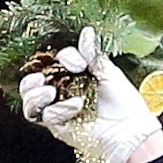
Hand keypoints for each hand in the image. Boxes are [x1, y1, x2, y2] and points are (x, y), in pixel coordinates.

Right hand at [17, 28, 162, 162]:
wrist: (131, 131)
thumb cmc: (125, 103)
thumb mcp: (108, 73)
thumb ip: (92, 55)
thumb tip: (86, 32)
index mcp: (72, 77)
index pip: (53, 63)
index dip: (61, 59)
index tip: (78, 63)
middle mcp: (62, 93)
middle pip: (32, 85)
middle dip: (31, 79)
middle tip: (41, 76)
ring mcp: (59, 111)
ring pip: (31, 104)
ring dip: (34, 95)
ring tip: (50, 91)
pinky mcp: (60, 128)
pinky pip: (45, 118)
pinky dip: (56, 110)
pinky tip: (75, 106)